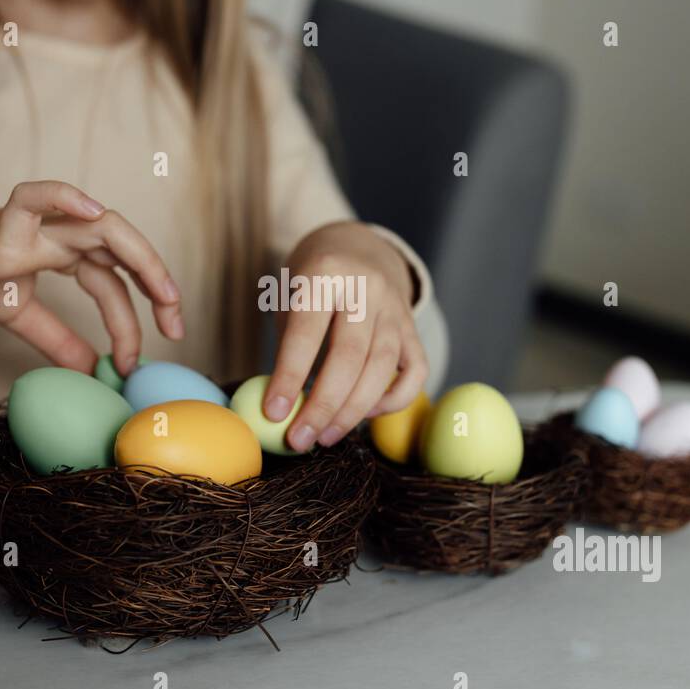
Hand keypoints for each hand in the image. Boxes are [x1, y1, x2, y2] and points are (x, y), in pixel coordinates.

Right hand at [0, 181, 182, 374]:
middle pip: (123, 249)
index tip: (139, 362)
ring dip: (140, 256)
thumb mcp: (16, 316)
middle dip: (158, 284)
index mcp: (63, 252)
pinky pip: (34, 198)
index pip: (113, 281)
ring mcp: (31, 226)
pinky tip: (94, 214)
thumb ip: (55, 340)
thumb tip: (91, 370)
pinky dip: (65, 198)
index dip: (134, 319)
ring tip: (164, 292)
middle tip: (176, 328)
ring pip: (100, 225)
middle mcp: (56, 233)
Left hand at [262, 221, 427, 451]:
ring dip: (354, 411)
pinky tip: (367, 414)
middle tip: (300, 440)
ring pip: (383, 367)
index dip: (289, 377)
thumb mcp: (289, 296)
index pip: (306, 333)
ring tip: (325, 436)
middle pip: (350, 356)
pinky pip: (416, 370)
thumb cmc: (311, 281)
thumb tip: (280, 408)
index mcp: (325, 274)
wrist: (358, 248)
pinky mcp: (412, 326)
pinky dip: (395, 400)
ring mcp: (395, 307)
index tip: (273, 414)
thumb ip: (288, 344)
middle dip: (323, 406)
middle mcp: (366, 288)